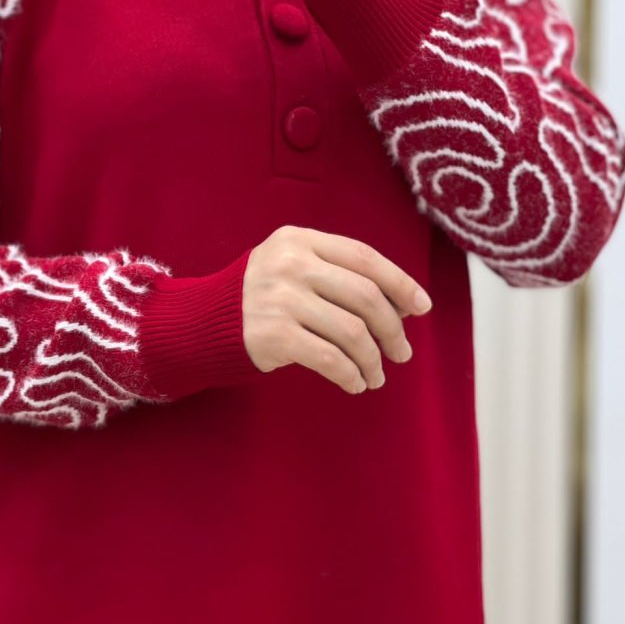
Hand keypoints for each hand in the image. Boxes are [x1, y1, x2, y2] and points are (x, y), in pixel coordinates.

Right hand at [241, 225, 432, 395]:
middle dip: (393, 329)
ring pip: (352, 332)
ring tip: (376, 376)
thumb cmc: (261, 296)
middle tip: (402, 353)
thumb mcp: (292, 266)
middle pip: (365, 297)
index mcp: (299, 240)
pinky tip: (355, 383)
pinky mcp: (273, 335)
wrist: (203, 322)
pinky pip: (330, 359)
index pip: (364, 257)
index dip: (400, 283)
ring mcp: (281, 300)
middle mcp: (291, 265)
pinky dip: (350, 375)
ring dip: (373, 360)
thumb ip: (337, 274)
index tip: (421, 308)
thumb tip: (403, 305)